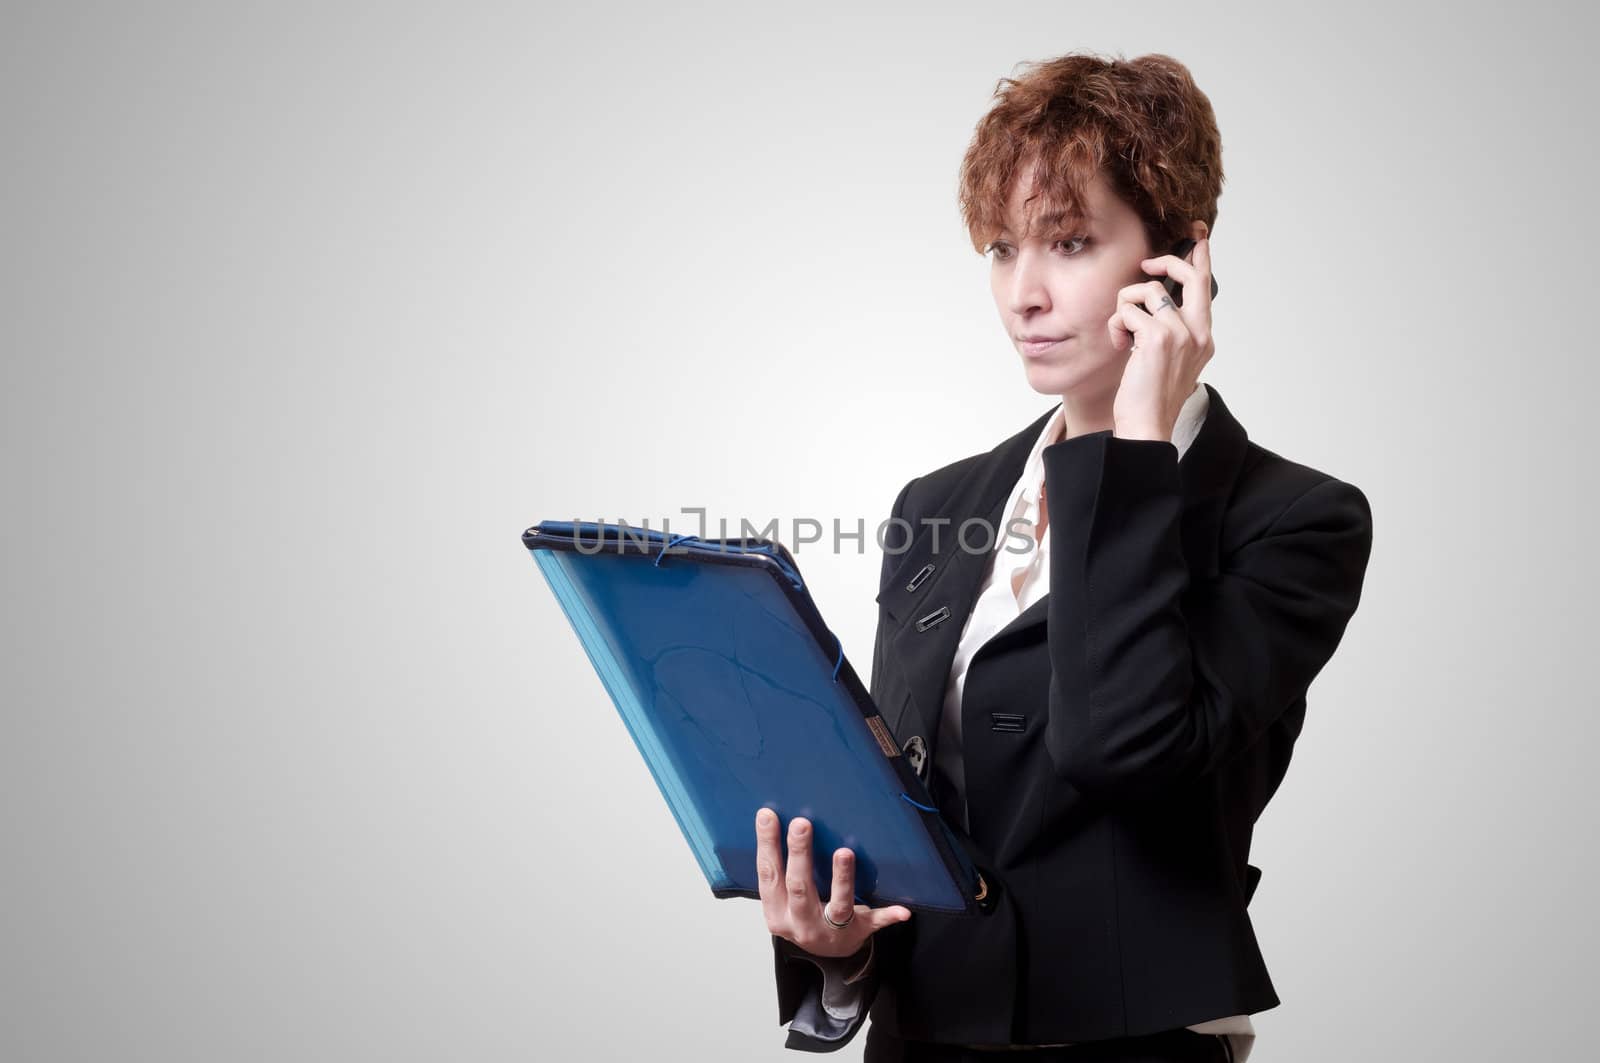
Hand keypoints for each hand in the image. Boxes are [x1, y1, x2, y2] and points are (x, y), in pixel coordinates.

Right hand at [756, 807, 911, 958]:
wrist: (827, 951)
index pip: (769, 875)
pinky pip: (874, 923)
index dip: (767, 845)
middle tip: (802, 824)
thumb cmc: (804, 915)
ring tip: (844, 853)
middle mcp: (801, 924)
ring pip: (838, 906)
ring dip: (842, 879)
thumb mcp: (783, 899)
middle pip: (799, 888)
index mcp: (778, 912)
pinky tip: (903, 910)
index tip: (767, 815)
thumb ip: (780, 871)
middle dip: (799, 855)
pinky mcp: (858, 932)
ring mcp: (831, 931)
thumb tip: (773, 820)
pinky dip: (888, 916)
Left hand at [1105, 236, 1215, 440]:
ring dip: (1124, 308)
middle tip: (1147, 266)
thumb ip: (1169, 331)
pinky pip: (1127, 311)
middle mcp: (1198, 332)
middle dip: (1166, 262)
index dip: (1201, 257)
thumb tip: (1151, 305)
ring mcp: (1181, 333)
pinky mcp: (1158, 338)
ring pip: (1147, 291)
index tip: (1198, 235)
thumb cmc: (1151, 398)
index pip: (1205, 287)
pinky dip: (1116, 326)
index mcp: (1204, 337)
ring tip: (1122, 336)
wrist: (1147, 426)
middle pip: (1189, 275)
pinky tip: (1119, 346)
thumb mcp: (1168, 360)